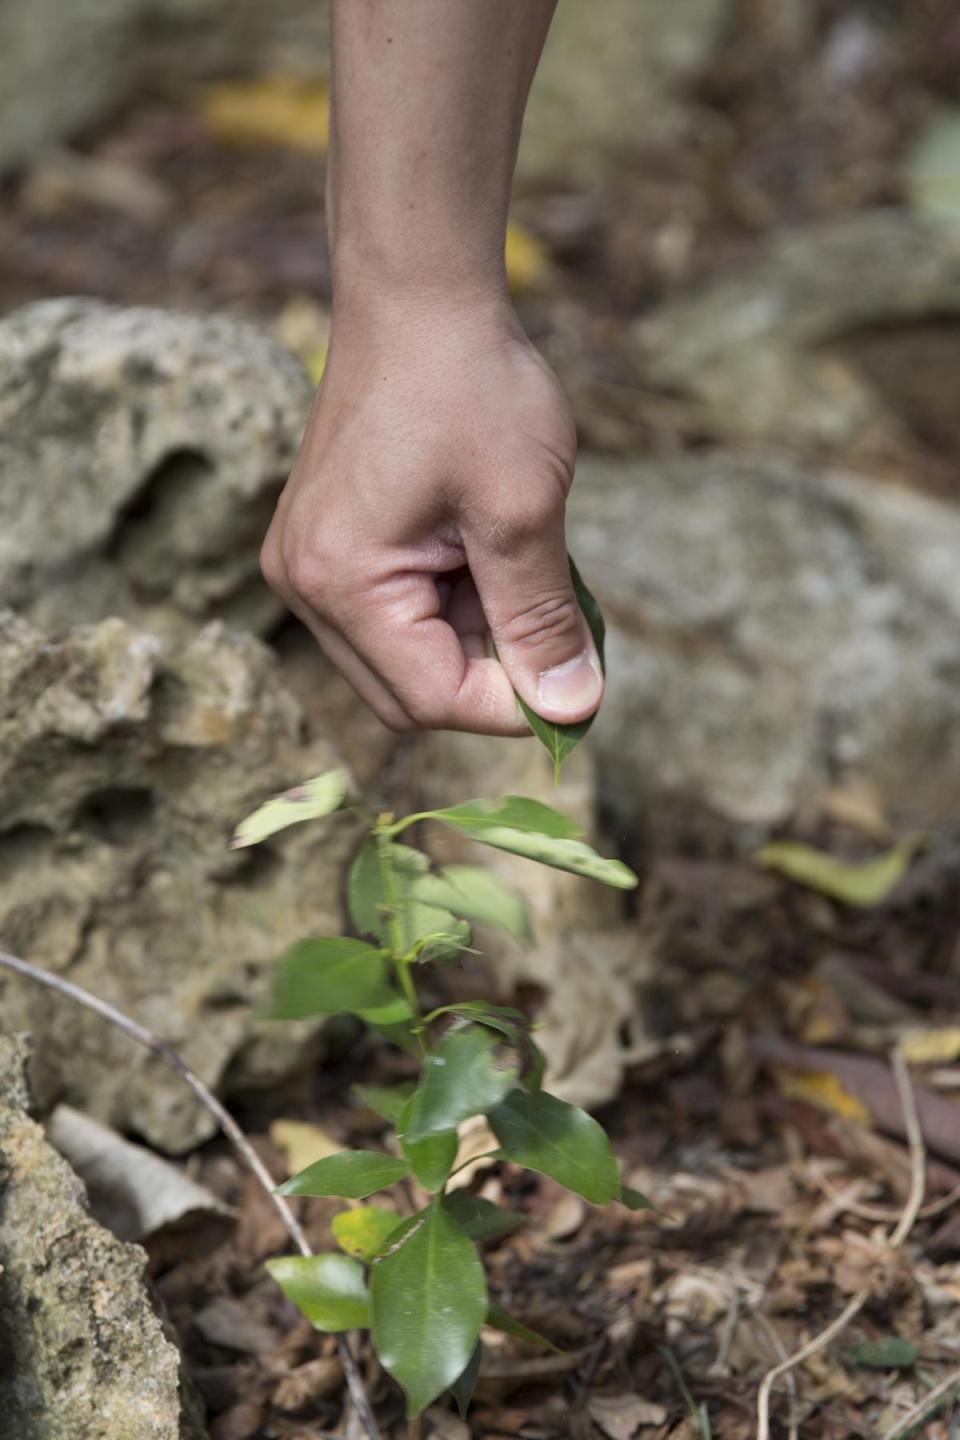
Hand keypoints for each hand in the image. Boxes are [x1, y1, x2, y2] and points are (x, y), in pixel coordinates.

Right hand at [261, 298, 602, 734]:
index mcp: (340, 579)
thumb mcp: (524, 508)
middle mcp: (304, 586)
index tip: (582, 682)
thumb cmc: (472, 384)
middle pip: (409, 695)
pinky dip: (450, 608)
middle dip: (491, 676)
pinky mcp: (322, 547)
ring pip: (403, 661)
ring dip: (474, 639)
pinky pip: (390, 617)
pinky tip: (486, 552)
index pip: (431, 699)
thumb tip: (576, 709)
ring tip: (520, 564)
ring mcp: (306, 567)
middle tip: (558, 626)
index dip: (514, 705)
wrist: (417, 294)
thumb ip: (543, 620)